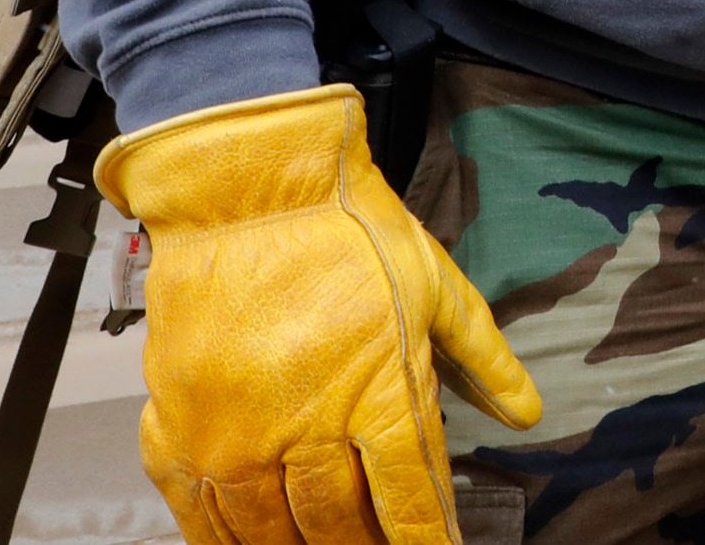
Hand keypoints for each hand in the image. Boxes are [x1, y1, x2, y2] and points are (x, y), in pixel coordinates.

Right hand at [96, 85, 540, 544]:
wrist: (244, 194)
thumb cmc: (346, 233)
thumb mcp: (437, 285)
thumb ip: (483, 357)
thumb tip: (526, 413)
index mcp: (377, 396)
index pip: (409, 501)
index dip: (426, 540)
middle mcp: (304, 430)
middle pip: (339, 528)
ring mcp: (236, 439)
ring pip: (272, 534)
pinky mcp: (178, 434)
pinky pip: (203, 517)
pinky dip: (229, 543)